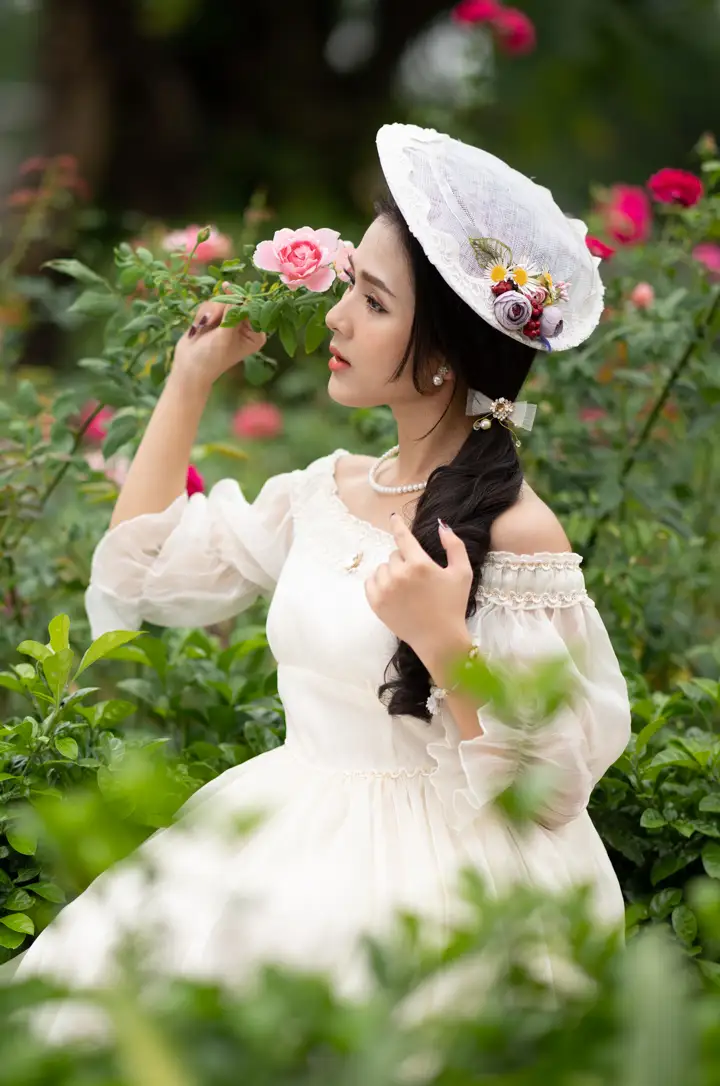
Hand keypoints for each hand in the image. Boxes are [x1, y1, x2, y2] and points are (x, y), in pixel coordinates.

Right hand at [172, 283, 266, 388]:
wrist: (188, 367)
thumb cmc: (211, 357)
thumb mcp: (225, 336)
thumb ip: (232, 314)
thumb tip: (237, 295)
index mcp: (255, 335)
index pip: (253, 309)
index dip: (241, 300)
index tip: (228, 290)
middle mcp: (245, 327)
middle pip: (237, 302)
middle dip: (221, 308)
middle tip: (210, 319)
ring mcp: (230, 322)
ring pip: (223, 301)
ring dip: (210, 311)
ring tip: (203, 326)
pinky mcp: (216, 319)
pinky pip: (212, 304)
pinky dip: (204, 312)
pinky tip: (199, 325)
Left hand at [364, 514, 472, 660]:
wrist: (439, 639)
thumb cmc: (453, 605)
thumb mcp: (462, 573)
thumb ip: (454, 546)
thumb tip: (442, 526)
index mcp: (419, 564)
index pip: (403, 537)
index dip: (398, 525)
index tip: (392, 517)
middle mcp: (399, 575)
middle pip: (395, 554)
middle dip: (405, 561)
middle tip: (418, 577)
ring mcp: (385, 590)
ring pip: (383, 568)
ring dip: (392, 572)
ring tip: (406, 587)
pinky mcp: (376, 603)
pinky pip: (370, 582)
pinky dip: (379, 583)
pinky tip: (393, 591)